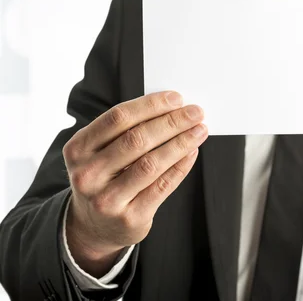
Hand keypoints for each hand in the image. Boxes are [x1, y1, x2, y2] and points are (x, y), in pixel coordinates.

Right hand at [63, 91, 207, 276]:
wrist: (94, 228)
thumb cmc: (105, 180)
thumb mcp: (99, 154)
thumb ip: (125, 132)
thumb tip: (171, 109)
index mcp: (78, 149)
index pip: (118, 118)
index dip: (150, 105)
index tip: (176, 98)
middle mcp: (88, 174)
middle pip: (136, 139)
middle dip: (171, 122)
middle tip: (196, 112)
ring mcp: (107, 199)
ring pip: (151, 163)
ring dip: (181, 143)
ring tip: (199, 130)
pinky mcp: (129, 217)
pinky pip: (162, 186)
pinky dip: (181, 166)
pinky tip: (192, 152)